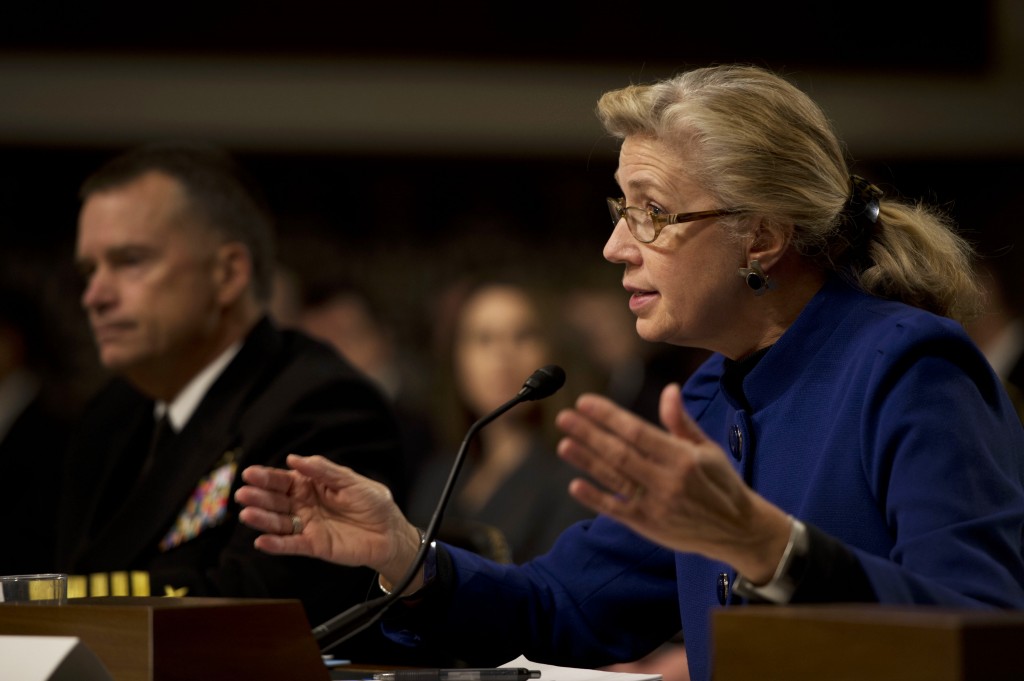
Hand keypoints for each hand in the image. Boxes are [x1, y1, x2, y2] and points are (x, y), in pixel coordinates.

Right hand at [235, 454, 422, 585]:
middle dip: (259, 496)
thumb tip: (294, 459)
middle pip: (277, 501)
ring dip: (262, 519)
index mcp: (312, 486)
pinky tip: (261, 541)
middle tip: (243, 493)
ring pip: (280, 523)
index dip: (267, 477)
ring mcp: (307, 526)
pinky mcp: (314, 546)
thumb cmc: (373, 503)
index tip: (250, 474)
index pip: (284, 480)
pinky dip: (276, 544)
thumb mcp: (351, 480)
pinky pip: (291, 545)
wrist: (390, 532)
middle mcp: (304, 506)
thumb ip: (323, 470)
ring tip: (247, 514)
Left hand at [555, 384, 790, 582]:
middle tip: (564, 417)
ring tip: (564, 443)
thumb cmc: (721, 483)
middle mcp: (667, 481)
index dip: (609, 416)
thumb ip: (680, 422)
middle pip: (619, 453)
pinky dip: (595, 498)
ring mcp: (656, 505)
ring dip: (586, 461)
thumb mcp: (707, 448)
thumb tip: (668, 389)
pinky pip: (616, 510)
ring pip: (614, 478)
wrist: (737, 530)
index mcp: (683, 458)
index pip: (637, 432)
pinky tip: (575, 484)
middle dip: (589, 433)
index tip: (585, 402)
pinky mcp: (648, 526)